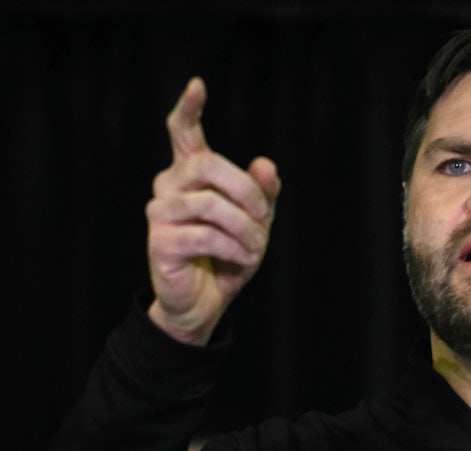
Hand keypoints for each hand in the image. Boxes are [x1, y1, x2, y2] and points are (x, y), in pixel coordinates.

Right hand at [145, 78, 279, 344]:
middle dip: (246, 190)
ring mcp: (160, 212)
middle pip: (207, 164)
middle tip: (264, 216)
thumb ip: (264, 192)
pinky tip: (241, 258)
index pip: (182, 131)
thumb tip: (265, 163)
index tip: (198, 85)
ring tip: (256, 247)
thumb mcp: (257, 221)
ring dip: (245, 227)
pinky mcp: (160, 242)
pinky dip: (234, 248)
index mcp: (191, 174)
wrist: (208, 300)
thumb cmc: (231, 252)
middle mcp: (169, 185)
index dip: (189, 108)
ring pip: (210, 204)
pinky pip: (206, 235)